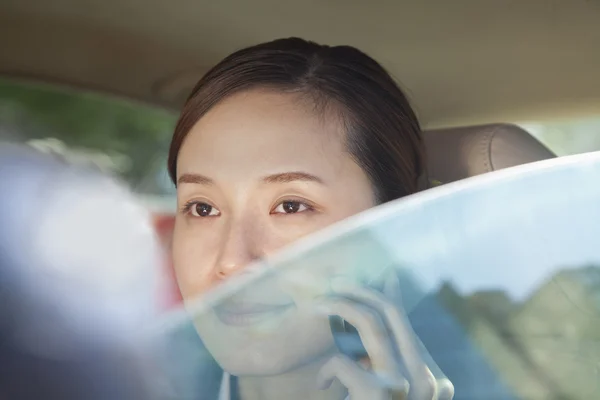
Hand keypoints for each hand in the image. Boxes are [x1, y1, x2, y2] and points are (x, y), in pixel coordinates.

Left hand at [316, 275, 453, 399]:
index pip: (408, 325)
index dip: (390, 296)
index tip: (382, 274)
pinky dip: (328, 369)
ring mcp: (406, 389)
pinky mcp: (379, 395)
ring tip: (319, 305)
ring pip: (371, 326)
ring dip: (341, 309)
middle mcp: (428, 382)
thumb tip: (379, 316)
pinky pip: (343, 362)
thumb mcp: (387, 391)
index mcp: (434, 381)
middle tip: (338, 280)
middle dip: (363, 291)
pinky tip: (323, 387)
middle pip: (394, 315)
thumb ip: (389, 362)